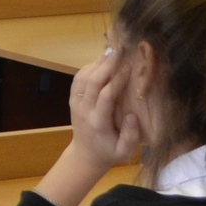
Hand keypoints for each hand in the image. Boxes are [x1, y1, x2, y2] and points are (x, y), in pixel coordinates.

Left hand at [65, 46, 143, 167]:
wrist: (85, 155)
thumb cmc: (109, 152)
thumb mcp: (125, 152)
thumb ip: (131, 136)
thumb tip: (132, 115)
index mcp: (98, 122)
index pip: (106, 96)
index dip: (117, 81)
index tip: (129, 68)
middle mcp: (84, 110)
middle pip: (92, 82)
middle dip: (105, 65)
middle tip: (119, 51)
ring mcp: (76, 104)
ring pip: (82, 78)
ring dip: (96, 63)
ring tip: (111, 52)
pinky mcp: (73, 100)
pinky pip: (77, 80)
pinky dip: (87, 68)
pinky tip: (100, 62)